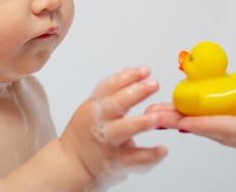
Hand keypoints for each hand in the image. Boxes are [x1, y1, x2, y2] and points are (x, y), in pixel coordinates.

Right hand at [60, 66, 167, 188]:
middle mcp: (99, 122)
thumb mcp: (93, 108)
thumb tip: (128, 71)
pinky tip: (163, 150)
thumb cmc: (85, 133)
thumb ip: (112, 91)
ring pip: (122, 130)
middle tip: (154, 84)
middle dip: (135, 93)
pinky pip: (134, 158)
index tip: (144, 70)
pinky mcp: (116, 161)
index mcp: (94, 107)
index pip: (109, 87)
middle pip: (115, 104)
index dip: (127, 78)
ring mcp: (108, 142)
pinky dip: (149, 155)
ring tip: (157, 117)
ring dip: (140, 123)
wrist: (72, 164)